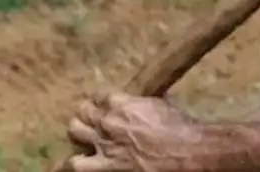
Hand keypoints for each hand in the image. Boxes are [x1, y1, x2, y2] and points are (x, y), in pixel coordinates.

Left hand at [64, 92, 197, 171]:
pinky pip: (77, 163)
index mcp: (123, 103)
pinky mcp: (104, 165)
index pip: (101, 94)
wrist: (184, 152)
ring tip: (86, 135)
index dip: (102, 98)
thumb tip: (147, 102)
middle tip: (94, 116)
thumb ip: (148, 102)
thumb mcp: (165, 104)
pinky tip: (84, 160)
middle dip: (88, 111)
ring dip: (80, 131)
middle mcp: (107, 121)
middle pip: (83, 110)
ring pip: (75, 131)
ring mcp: (103, 144)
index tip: (106, 101)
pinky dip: (78, 160)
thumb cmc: (180, 127)